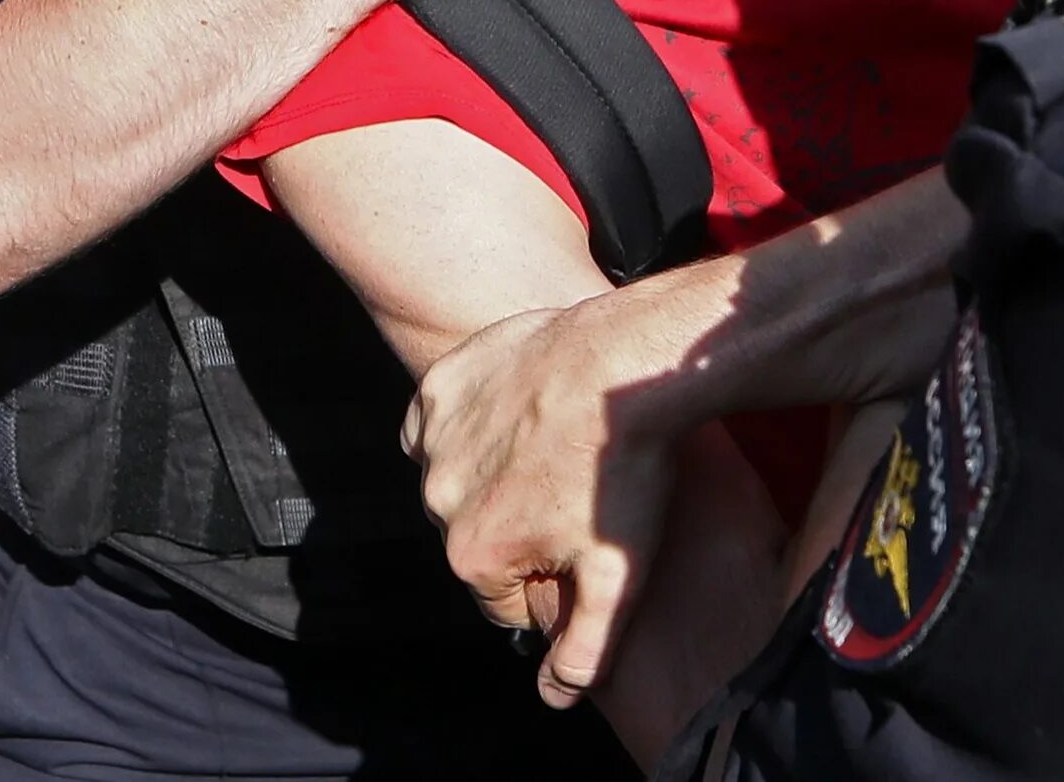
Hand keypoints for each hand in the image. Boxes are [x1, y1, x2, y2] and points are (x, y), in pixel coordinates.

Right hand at [403, 296, 683, 703]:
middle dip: (513, 525)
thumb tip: (555, 698)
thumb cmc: (627, 471)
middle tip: (570, 493)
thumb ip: (584, 649)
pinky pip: (442, 421)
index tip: (577, 543)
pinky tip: (518, 416)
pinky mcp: (442, 384)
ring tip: (550, 452)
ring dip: (489, 474)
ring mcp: (435, 435)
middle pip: (473, 534)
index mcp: (472, 553)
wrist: (629, 365)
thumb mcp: (618, 577)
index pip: (498, 596)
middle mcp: (437, 497)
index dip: (544, 578)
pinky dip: (469, 424)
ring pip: (456, 478)